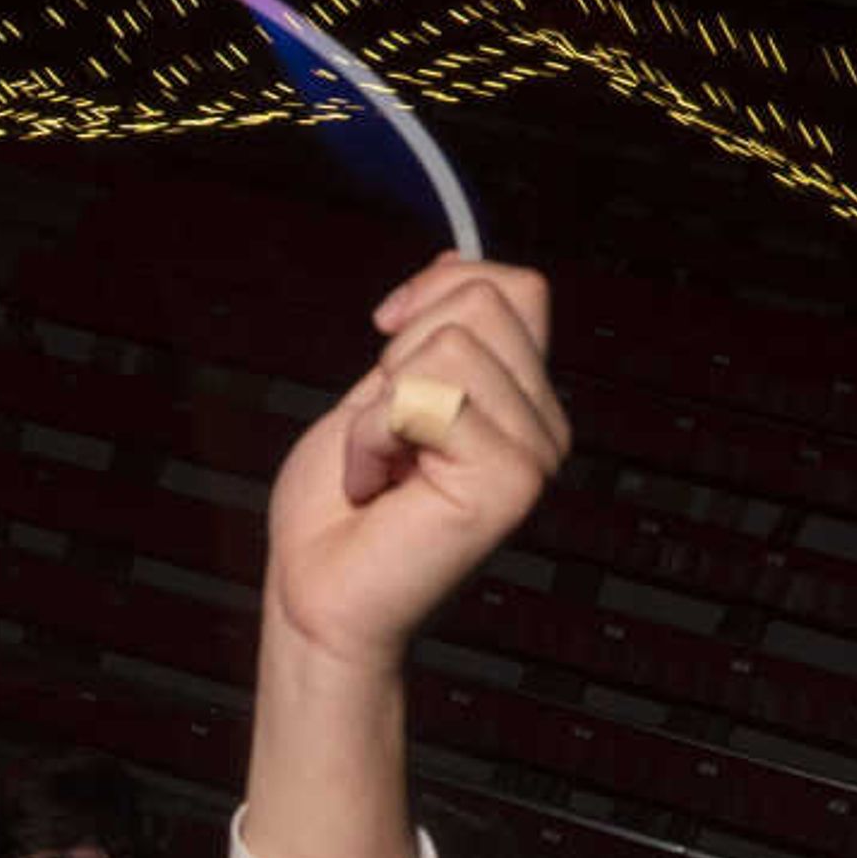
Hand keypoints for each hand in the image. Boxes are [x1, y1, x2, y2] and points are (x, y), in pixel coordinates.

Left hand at [261, 255, 567, 676]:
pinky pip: (427, 397)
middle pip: (482, 301)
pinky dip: (373, 435)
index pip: (518, 287)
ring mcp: (536, 454)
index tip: (384, 337)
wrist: (312, 597)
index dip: (438, 292)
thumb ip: (428, 335)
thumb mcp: (380, 393)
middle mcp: (543, 424)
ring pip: (451, 345)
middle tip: (383, 437)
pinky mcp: (512, 480)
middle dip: (397, 357)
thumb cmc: (336, 512)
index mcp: (521, 400)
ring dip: (380, 405)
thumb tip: (457, 260)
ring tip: (380, 467)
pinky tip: (378, 486)